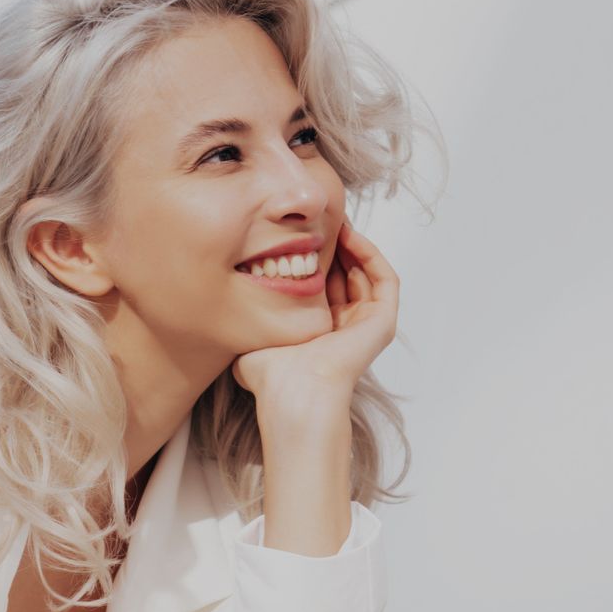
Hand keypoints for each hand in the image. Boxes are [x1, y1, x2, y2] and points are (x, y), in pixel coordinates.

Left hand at [232, 218, 400, 418]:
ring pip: (366, 272)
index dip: (313, 255)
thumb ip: (249, 317)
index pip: (323, 284)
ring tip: (334, 220)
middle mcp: (346, 328)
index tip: (296, 232)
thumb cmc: (271, 375)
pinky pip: (384, 278)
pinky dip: (370, 253)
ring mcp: (367, 326)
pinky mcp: (382, 323)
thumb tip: (227, 303)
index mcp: (320, 332)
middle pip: (346, 274)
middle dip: (334, 244)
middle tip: (318, 218)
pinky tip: (349, 235)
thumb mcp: (255, 334)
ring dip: (353, 243)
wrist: (293, 392)